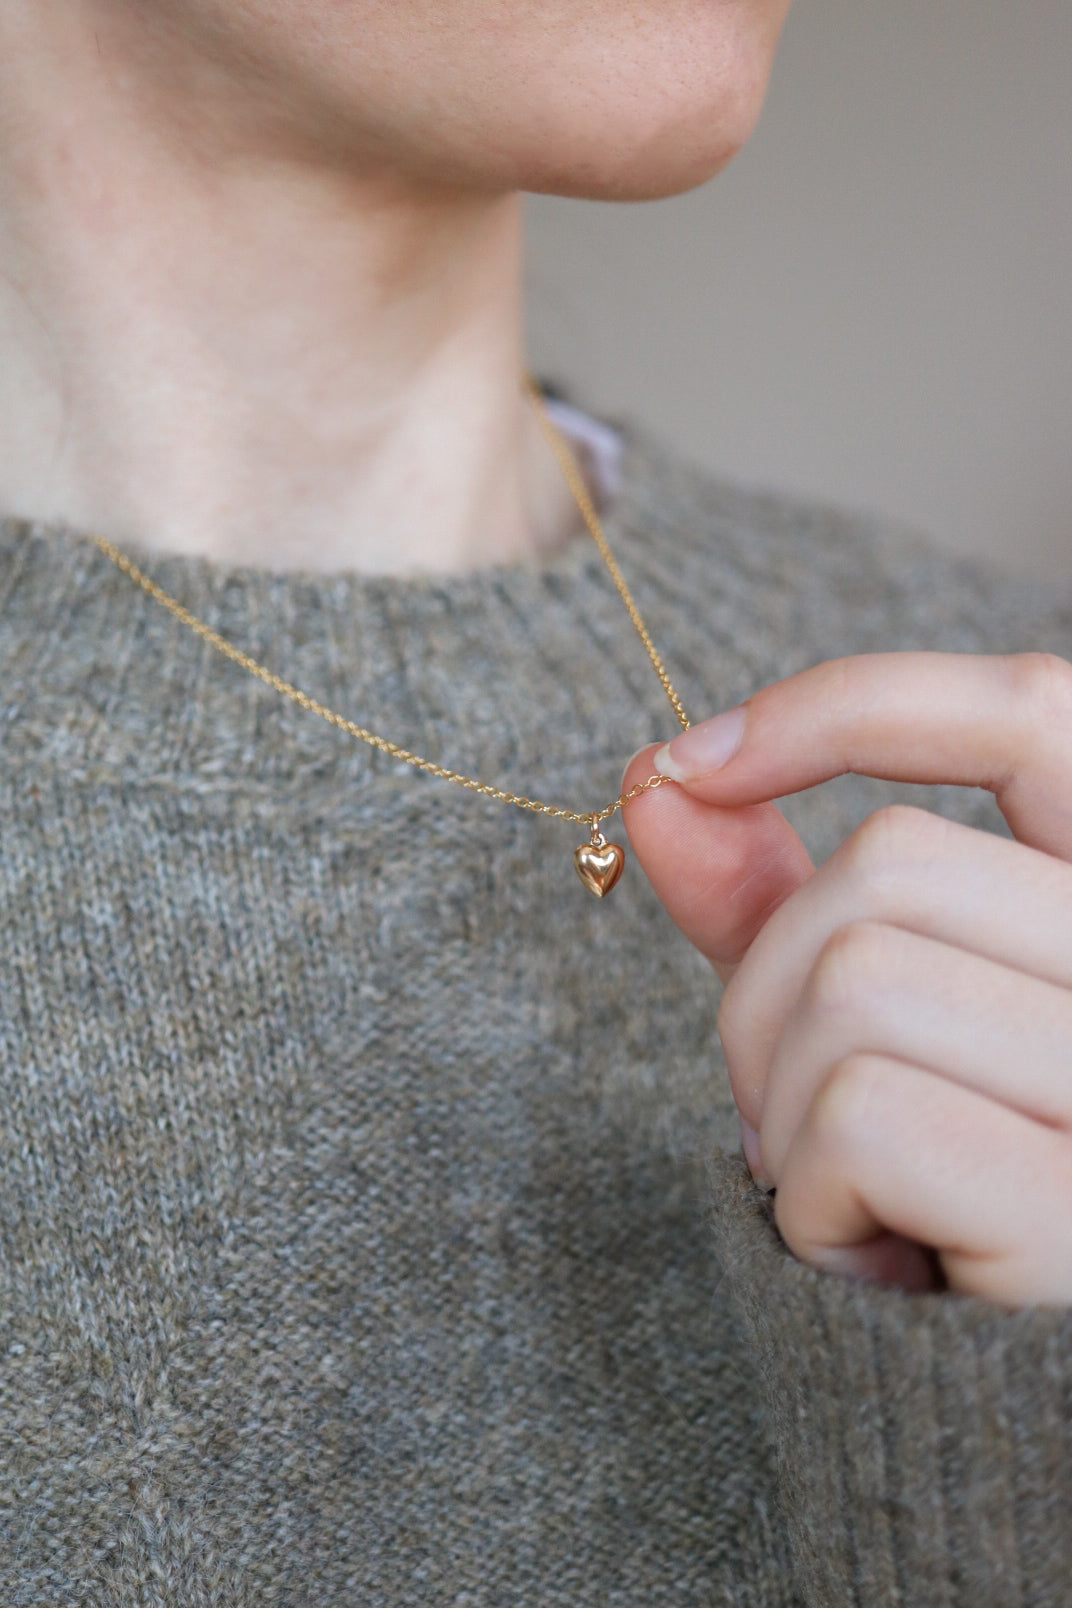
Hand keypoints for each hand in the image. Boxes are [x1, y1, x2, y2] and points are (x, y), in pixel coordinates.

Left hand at [622, 651, 1071, 1307]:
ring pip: (855, 979)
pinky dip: (809, 1202)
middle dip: (768, 992)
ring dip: (784, 1112)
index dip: (854, 704)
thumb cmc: (947, 1205)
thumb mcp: (867, 1036)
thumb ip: (773, 905)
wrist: (1011, 1430)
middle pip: (885, 867)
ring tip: (854, 1198)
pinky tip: (876, 1268)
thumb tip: (650, 782)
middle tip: (800, 1119)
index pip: (1032, 716)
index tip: (691, 763)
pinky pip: (864, 1116)